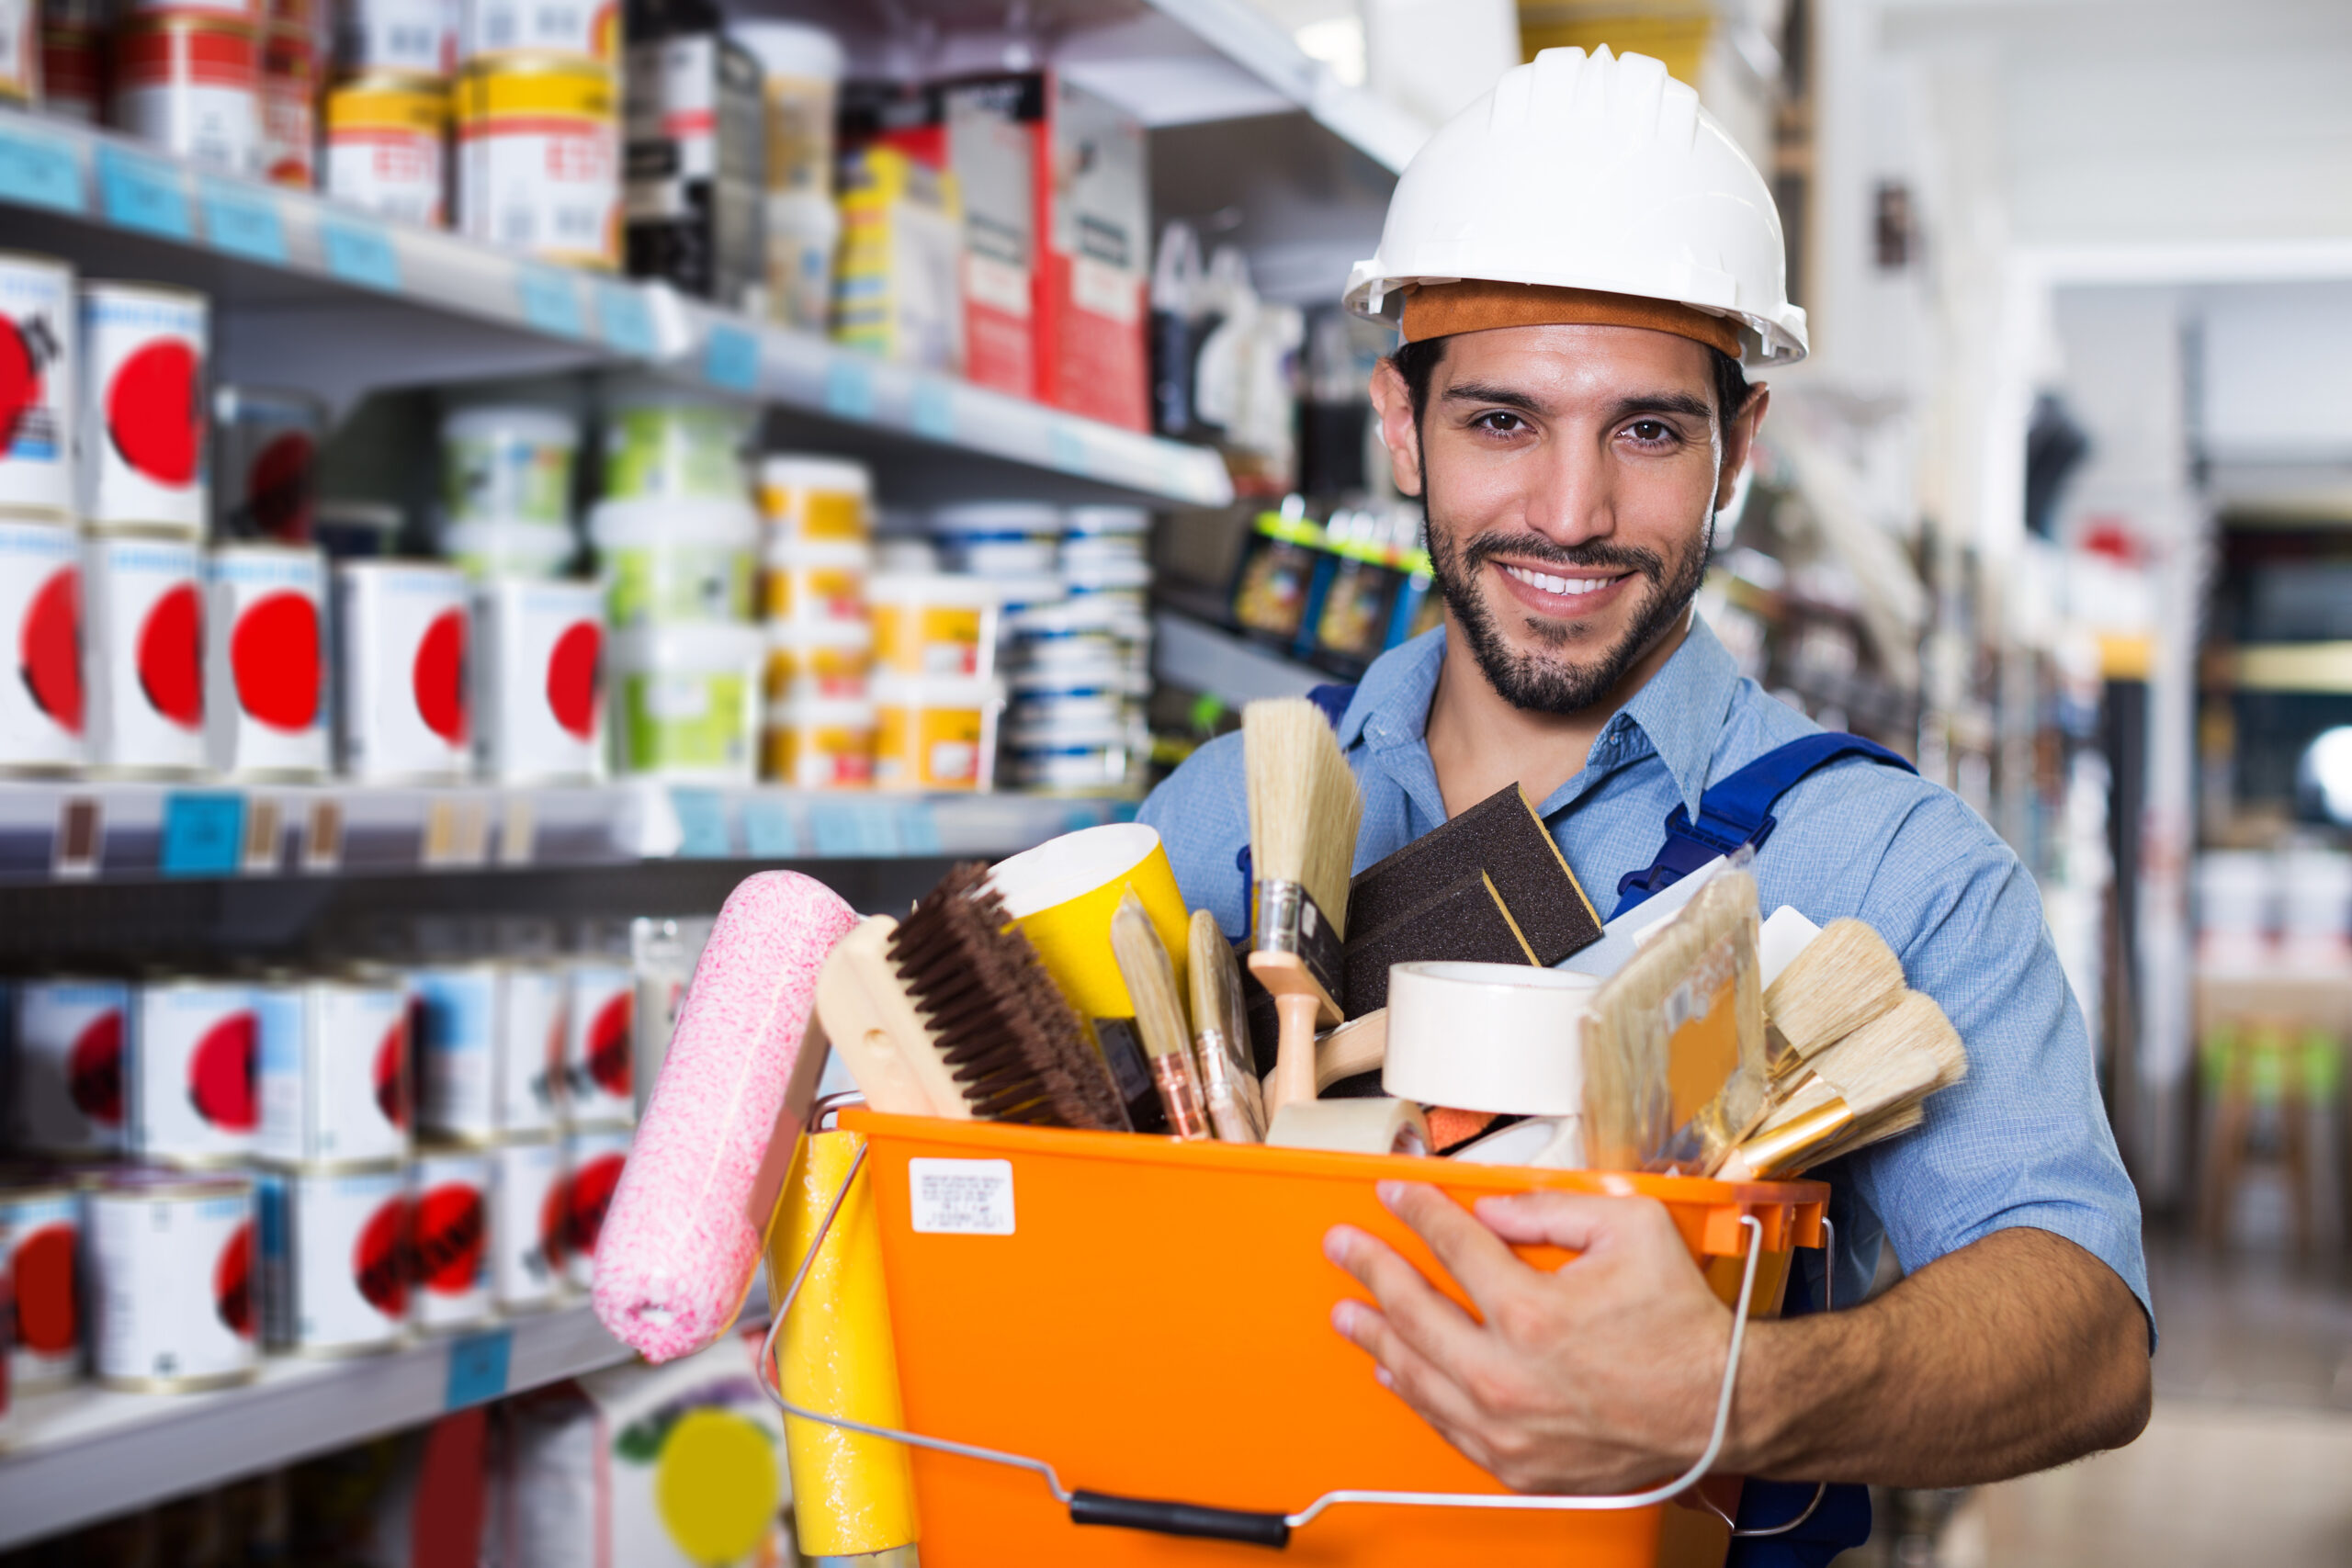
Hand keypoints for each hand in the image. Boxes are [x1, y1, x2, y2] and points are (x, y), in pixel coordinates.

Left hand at [1322, 1182, 1733, 1494]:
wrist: (1722, 1409)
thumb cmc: (1682, 1327)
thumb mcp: (1631, 1230)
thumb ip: (1552, 1208)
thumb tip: (1493, 1207)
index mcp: (1532, 1311)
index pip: (1451, 1244)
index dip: (1416, 1211)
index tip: (1393, 1195)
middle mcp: (1508, 1374)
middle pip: (1412, 1309)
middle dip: (1369, 1269)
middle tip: (1343, 1246)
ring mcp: (1506, 1425)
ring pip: (1416, 1373)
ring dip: (1374, 1335)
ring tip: (1347, 1311)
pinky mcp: (1516, 1462)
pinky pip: (1444, 1423)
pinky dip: (1412, 1391)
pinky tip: (1393, 1370)